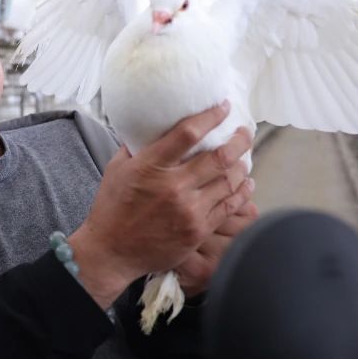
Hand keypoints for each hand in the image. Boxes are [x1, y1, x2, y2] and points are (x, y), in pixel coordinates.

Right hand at [68, 104, 255, 307]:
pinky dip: (241, 192)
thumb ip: (137, 147)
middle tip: (245, 132)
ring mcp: (188, 210)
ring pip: (229, 181)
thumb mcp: (117, 169)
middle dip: (240, 140)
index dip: (211, 116)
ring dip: (243, 166)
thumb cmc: (112, 208)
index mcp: (150, 167)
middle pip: (220, 157)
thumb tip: (153, 127)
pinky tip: (246, 184)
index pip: (188, 133)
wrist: (111, 251)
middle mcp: (173, 187)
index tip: (223, 107)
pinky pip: (228, 206)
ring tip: (245, 158)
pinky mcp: (197, 230)